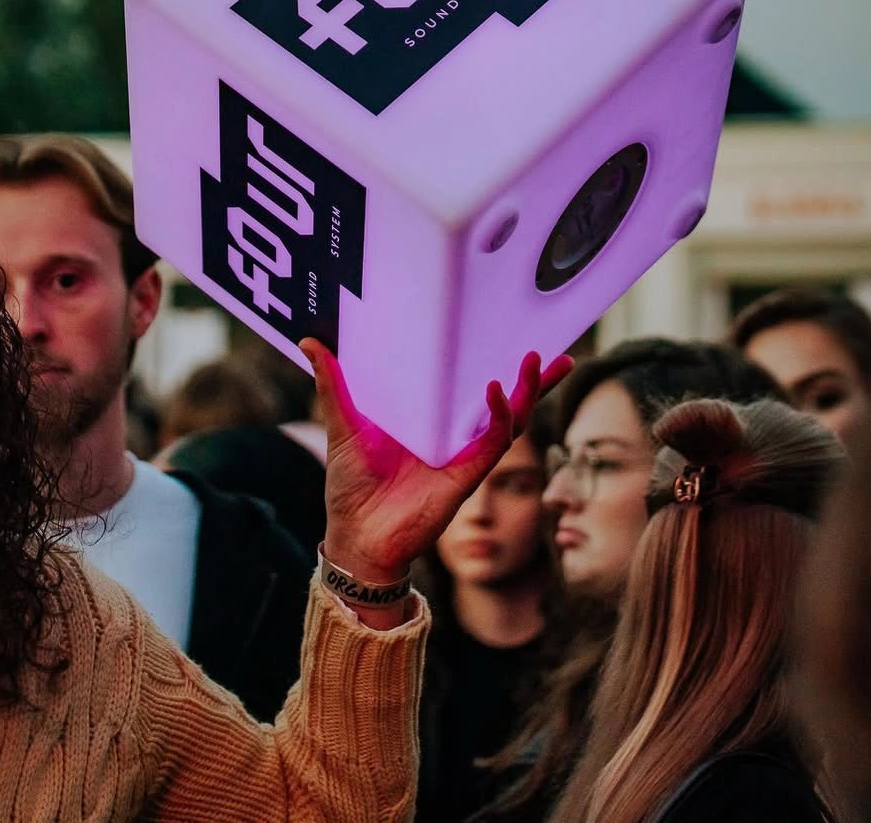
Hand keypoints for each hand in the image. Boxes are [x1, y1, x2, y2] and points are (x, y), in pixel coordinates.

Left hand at [301, 339, 572, 584]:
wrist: (354, 536)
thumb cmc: (350, 485)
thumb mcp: (342, 423)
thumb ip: (333, 384)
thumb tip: (310, 340)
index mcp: (432, 422)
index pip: (474, 388)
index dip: (499, 365)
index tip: (518, 335)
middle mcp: (455, 438)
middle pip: (507, 403)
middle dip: (536, 381)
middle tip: (560, 354)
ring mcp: (464, 457)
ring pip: (510, 420)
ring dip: (528, 392)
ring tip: (536, 361)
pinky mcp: (465, 475)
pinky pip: (492, 443)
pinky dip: (498, 417)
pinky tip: (497, 390)